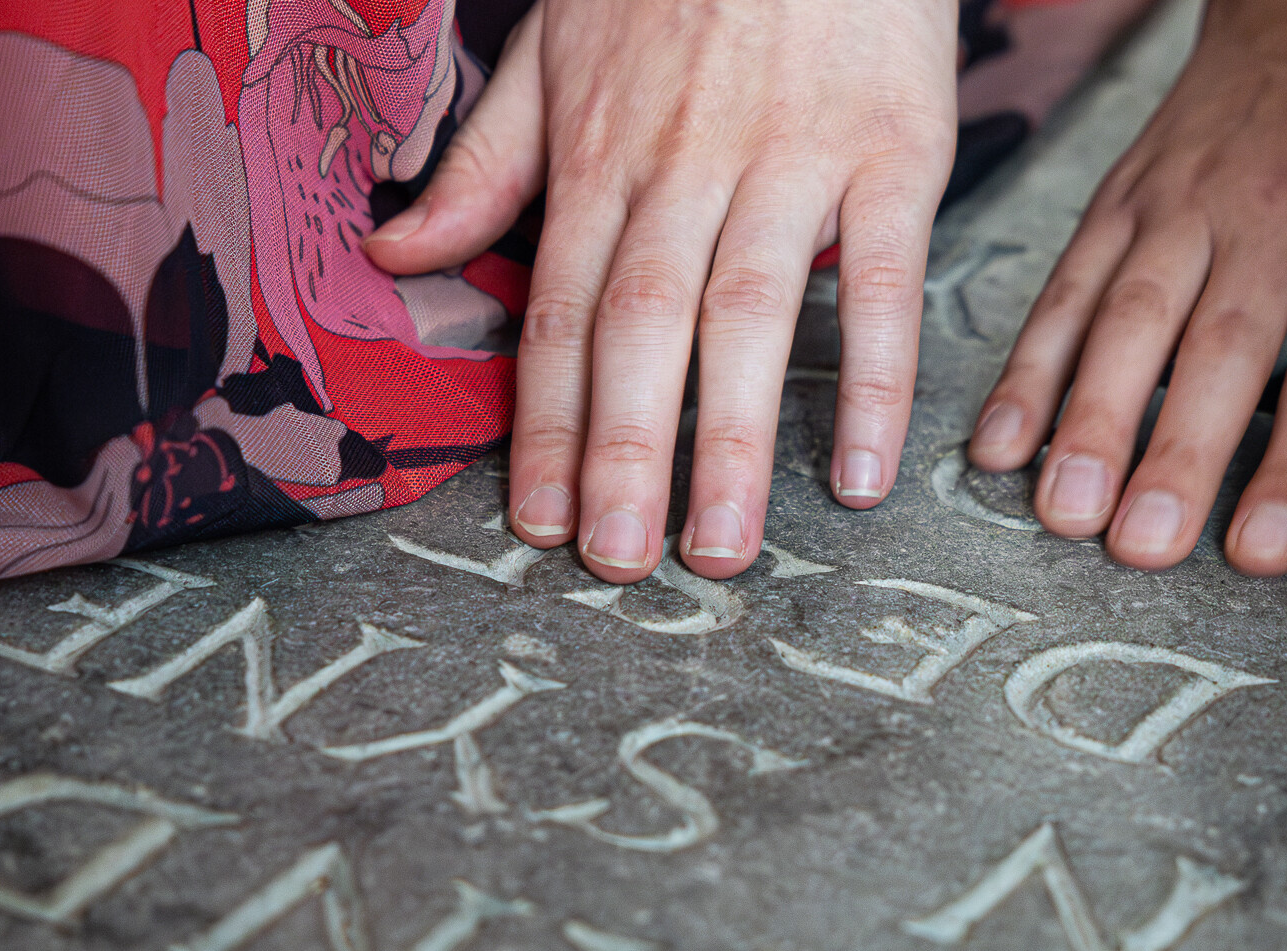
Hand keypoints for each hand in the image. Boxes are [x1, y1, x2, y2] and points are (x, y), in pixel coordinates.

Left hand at [366, 0, 956, 581]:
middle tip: (617, 563)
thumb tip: (393, 254)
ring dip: (732, 442)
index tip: (534, 520)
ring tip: (720, 550)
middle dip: (623, 455)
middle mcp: (687, 165)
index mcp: (602, 152)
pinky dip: (876, 379)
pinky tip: (863, 473)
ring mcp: (793, 159)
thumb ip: (483, 161)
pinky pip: (881, 281)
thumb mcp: (556, 44)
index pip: (558, 309)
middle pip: (642, 328)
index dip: (541, 422)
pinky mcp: (893, 151)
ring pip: (747, 315)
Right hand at [967, 0, 1286, 574]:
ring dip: (1089, 421)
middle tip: (1142, 544)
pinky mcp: (1116, 204)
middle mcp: (1267, 226)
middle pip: (1217, 353)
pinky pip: (1064, 290)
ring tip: (1064, 508)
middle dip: (1174, 454)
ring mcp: (1179, 212)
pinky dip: (1028, 369)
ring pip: (1127, 321)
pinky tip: (1002, 441)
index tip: (1261, 549)